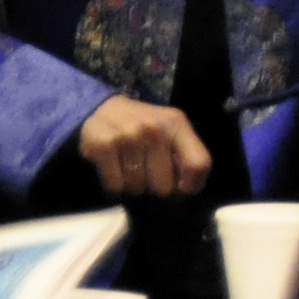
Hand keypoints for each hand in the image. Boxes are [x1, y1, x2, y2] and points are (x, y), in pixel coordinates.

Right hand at [77, 100, 214, 200]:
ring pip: (138, 188)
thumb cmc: (142, 125)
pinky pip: (115, 186)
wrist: (100, 109)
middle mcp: (154, 128)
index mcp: (176, 123)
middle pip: (164, 186)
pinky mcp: (103, 146)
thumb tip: (189, 189)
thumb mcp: (170, 130)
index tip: (180, 189)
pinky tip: (114, 168)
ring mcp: (128, 136)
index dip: (191, 186)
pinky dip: (113, 185)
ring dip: (133, 185)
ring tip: (128, 166)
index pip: (198, 165)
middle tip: (146, 171)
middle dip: (155, 186)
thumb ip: (185, 154)